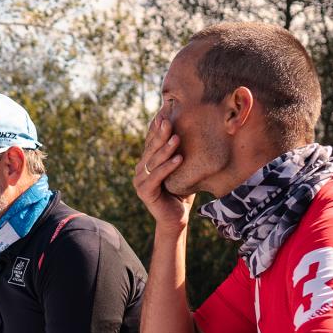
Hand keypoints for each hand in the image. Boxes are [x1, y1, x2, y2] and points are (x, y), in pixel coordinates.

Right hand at [134, 113, 192, 233]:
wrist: (176, 219)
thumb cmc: (181, 193)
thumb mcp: (181, 170)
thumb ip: (180, 154)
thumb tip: (193, 131)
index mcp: (147, 163)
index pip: (151, 142)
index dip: (156, 129)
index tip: (164, 114)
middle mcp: (140, 170)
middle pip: (151, 149)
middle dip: (161, 134)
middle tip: (169, 121)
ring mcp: (139, 181)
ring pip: (153, 161)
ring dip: (166, 149)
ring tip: (177, 139)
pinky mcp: (144, 192)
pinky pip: (156, 176)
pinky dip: (168, 167)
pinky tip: (179, 158)